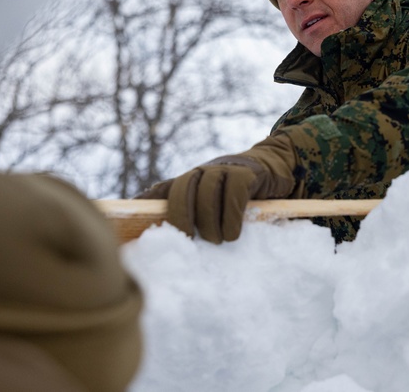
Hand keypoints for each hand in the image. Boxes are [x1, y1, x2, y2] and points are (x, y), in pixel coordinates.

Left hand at [136, 134, 297, 242]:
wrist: (271, 167)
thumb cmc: (237, 194)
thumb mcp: (211, 202)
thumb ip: (188, 211)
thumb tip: (151, 221)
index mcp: (188, 181)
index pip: (163, 190)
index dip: (148, 204)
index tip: (137, 224)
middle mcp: (202, 172)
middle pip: (183, 189)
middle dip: (181, 216)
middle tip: (187, 240)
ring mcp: (223, 169)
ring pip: (207, 192)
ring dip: (210, 221)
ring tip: (218, 240)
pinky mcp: (246, 172)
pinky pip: (234, 193)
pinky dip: (232, 216)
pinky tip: (233, 233)